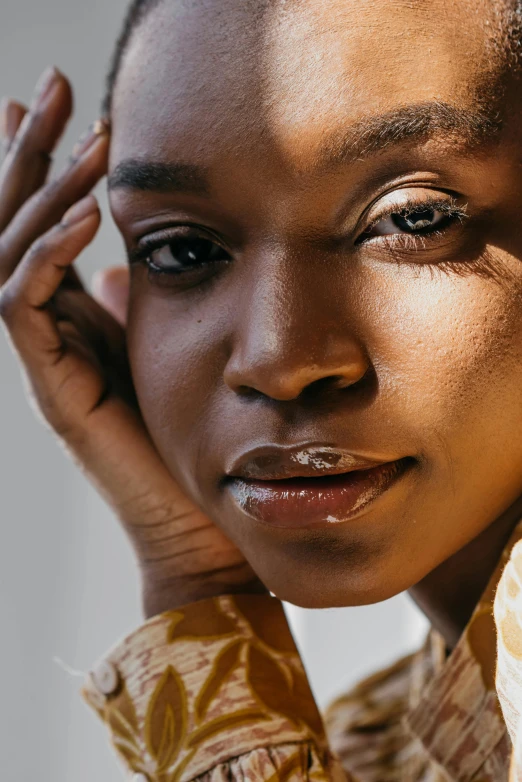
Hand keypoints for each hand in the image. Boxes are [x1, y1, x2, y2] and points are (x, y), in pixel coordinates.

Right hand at [0, 68, 262, 616]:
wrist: (197, 520)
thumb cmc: (189, 439)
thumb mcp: (164, 349)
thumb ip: (133, 308)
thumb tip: (121, 263)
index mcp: (74, 321)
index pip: (40, 228)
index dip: (42, 166)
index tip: (56, 107)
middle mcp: (49, 335)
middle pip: (14, 227)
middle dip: (30, 155)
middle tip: (53, 87)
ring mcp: (45, 361)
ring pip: (8, 255)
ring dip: (42, 192)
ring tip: (82, 140)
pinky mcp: (52, 388)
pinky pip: (20, 305)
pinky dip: (48, 255)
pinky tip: (86, 217)